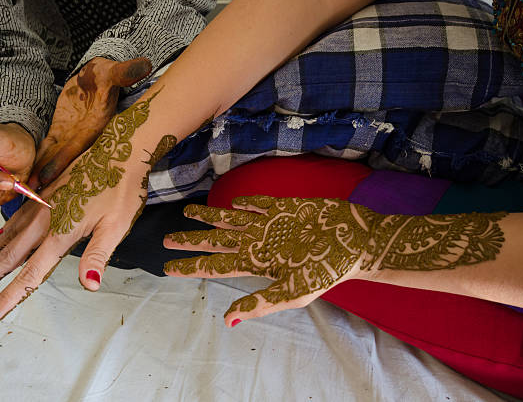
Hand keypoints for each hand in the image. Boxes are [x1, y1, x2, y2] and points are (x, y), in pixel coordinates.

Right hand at [0, 91, 176, 321]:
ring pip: (8, 236)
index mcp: (61, 233)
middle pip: (9, 256)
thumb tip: (88, 286)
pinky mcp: (46, 193)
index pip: (31, 273)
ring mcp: (43, 205)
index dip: (11, 295)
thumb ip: (98, 256)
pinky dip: (3, 231)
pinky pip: (17, 217)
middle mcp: (45, 220)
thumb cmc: (122, 189)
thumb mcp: (117, 226)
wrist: (120, 150)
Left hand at [27, 57, 151, 189]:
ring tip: (26, 191)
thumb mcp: (112, 72)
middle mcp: (84, 136)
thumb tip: (145, 65)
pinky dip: (40, 161)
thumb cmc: (104, 74)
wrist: (95, 78)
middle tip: (32, 194)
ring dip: (43, 174)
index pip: (77, 147)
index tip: (47, 176)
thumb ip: (125, 72)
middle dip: (50, 177)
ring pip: (55, 158)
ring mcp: (72, 137)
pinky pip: (48, 150)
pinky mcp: (61, 133)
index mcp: (96, 126)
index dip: (62, 161)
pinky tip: (28, 176)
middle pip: (65, 161)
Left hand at [163, 196, 505, 326]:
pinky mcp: (283, 208)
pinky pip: (258, 205)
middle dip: (191, 241)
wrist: (356, 239)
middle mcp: (256, 243)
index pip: (214, 266)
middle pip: (215, 242)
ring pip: (229, 220)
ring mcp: (268, 225)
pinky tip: (230, 202)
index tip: (166, 267)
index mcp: (255, 263)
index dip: (190, 266)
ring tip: (187, 211)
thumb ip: (261, 303)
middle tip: (166, 239)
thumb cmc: (327, 267)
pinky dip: (244, 203)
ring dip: (208, 216)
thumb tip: (227, 321)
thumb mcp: (294, 291)